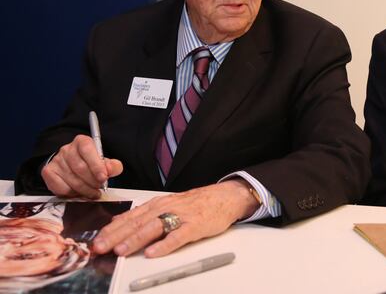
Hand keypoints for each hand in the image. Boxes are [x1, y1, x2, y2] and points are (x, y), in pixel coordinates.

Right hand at [41, 135, 122, 198]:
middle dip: (93, 181)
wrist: (71, 165)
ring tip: (93, 192)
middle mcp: (67, 149)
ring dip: (85, 190)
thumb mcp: (104, 162)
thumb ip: (112, 165)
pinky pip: (61, 188)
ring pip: (72, 180)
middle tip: (100, 188)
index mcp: (82, 142)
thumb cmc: (90, 163)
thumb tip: (110, 170)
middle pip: (80, 168)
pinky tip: (79, 193)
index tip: (104, 177)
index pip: (88, 150)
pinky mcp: (48, 172)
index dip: (96, 165)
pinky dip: (73, 194)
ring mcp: (56, 160)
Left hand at [93, 179, 259, 257]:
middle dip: (117, 235)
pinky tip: (153, 253)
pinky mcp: (195, 226)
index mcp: (158, 204)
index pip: (130, 216)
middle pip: (138, 222)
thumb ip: (146, 214)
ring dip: (136, 239)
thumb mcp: (168, 205)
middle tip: (100, 247)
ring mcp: (181, 216)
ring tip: (121, 250)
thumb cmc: (195, 204)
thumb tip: (120, 224)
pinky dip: (165, 245)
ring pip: (154, 228)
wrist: (224, 197)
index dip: (112, 229)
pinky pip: (178, 236)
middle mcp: (166, 208)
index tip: (97, 239)